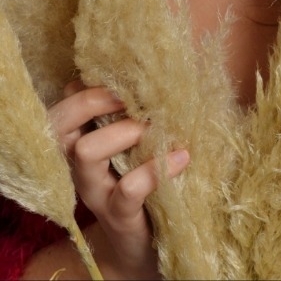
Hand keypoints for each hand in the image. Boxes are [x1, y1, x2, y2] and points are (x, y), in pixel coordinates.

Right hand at [48, 80, 189, 279]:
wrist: (144, 247)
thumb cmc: (141, 181)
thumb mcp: (131, 146)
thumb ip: (128, 116)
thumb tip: (148, 73)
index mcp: (80, 145)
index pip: (61, 110)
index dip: (84, 88)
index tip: (121, 77)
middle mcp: (79, 168)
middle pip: (61, 125)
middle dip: (92, 100)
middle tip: (130, 97)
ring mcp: (96, 193)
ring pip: (86, 152)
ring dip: (123, 131)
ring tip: (155, 128)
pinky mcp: (120, 217)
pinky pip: (128, 189)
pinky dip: (156, 168)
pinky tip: (181, 158)